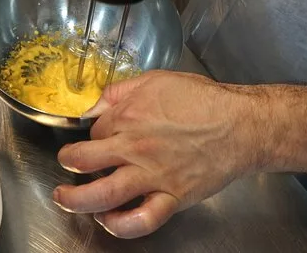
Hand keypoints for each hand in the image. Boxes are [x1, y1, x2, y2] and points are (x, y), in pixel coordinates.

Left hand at [53, 71, 267, 237]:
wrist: (241, 125)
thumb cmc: (203, 100)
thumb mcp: (155, 80)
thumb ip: (119, 92)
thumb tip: (93, 106)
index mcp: (128, 116)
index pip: (94, 130)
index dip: (92, 134)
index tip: (98, 137)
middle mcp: (134, 147)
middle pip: (84, 160)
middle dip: (68, 162)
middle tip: (66, 164)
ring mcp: (152, 175)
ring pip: (102, 194)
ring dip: (76, 200)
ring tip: (65, 199)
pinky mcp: (171, 197)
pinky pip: (142, 220)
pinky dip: (120, 225)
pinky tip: (109, 220)